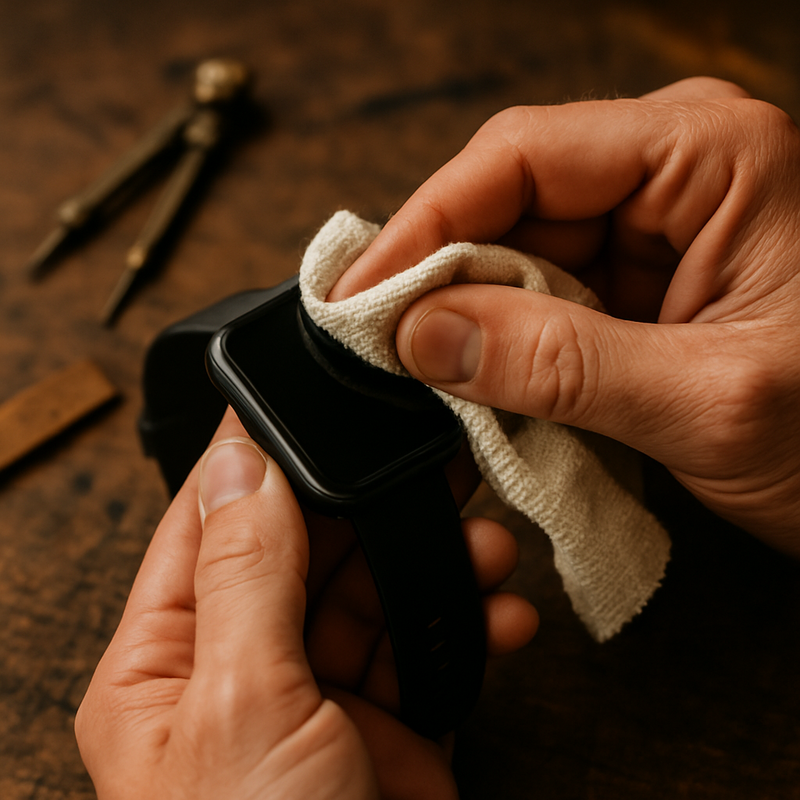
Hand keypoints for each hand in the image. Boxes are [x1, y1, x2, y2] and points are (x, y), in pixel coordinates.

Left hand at [75, 411, 537, 799]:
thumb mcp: (240, 703)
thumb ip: (246, 572)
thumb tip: (239, 461)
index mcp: (167, 655)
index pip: (209, 518)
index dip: (258, 454)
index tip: (308, 393)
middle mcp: (238, 665)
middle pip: (306, 544)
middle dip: (370, 502)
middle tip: (428, 454)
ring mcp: (316, 693)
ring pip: (373, 587)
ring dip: (430, 556)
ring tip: (485, 533)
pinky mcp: (385, 722)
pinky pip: (424, 642)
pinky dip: (467, 619)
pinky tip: (503, 607)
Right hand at [329, 77, 799, 556]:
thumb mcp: (706, 402)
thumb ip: (558, 365)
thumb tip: (423, 335)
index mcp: (708, 156)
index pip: (522, 159)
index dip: (424, 225)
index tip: (358, 298)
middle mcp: (672, 175)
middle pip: (508, 205)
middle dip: (441, 281)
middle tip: (386, 352)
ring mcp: (651, 230)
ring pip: (515, 258)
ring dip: (472, 324)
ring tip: (440, 383)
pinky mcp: (636, 284)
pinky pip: (541, 300)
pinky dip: (506, 348)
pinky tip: (489, 387)